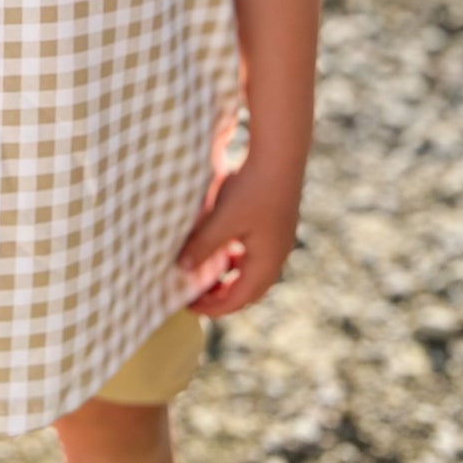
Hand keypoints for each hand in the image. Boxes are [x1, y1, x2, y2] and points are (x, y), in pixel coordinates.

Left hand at [174, 151, 303, 317]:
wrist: (280, 155)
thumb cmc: (251, 188)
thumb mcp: (222, 220)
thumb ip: (202, 246)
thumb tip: (182, 269)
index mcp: (266, 262)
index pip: (238, 300)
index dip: (212, 308)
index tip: (187, 305)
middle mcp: (277, 256)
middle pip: (249, 291)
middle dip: (222, 297)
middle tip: (195, 295)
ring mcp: (279, 241)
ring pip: (253, 272)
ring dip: (230, 278)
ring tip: (206, 275)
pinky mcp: (276, 226)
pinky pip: (255, 255)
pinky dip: (237, 260)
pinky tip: (222, 246)